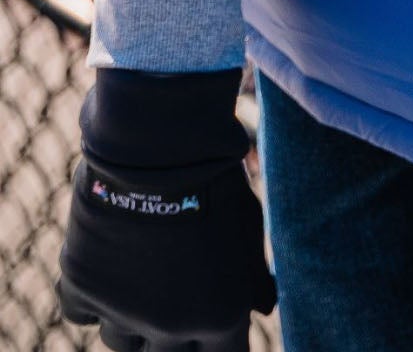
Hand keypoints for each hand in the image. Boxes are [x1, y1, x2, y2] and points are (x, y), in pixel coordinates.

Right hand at [57, 69, 275, 351]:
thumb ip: (254, 278)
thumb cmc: (218, 183)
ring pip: (121, 341)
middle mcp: (169, 326)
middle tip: (172, 302)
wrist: (163, 146)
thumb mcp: (249, 230)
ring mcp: (121, 310)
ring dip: (131, 322)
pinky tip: (109, 269)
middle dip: (172, 341)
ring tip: (143, 278)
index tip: (213, 330)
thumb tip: (264, 309)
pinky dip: (92, 298)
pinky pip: (83, 313)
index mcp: (219, 316)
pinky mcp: (82, 287)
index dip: (219, 345)